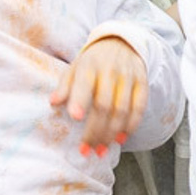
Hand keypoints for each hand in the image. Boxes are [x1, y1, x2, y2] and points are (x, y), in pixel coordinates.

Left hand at [52, 35, 148, 153]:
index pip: (85, 85)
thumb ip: (64, 86)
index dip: (80, 101)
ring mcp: (128, 77)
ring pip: (122, 110)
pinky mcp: (142, 83)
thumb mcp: (74, 68)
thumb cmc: (93, 63)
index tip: (75, 117)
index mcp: (89, 66)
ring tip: (101, 150)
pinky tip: (121, 139)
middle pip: (104, 105)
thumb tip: (53, 103)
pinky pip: (139, 108)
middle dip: (95, 131)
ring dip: (111, 134)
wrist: (122, 44)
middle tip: (86, 150)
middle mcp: (110, 71)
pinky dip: (130, 127)